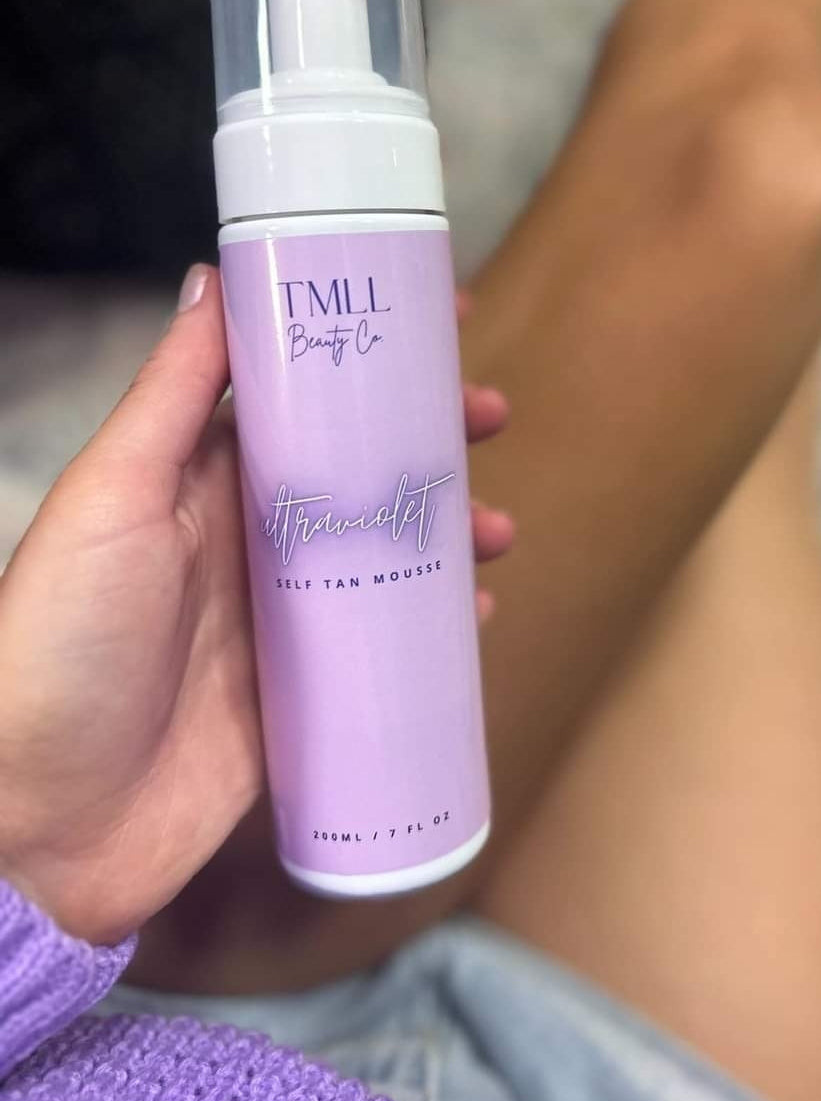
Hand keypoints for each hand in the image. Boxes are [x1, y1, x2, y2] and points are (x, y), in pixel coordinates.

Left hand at [0, 265, 511, 944]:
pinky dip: (436, 626)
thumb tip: (212, 278)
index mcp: (203, 482)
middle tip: (491, 417)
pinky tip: (476, 614)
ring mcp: (281, 621)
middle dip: (427, 437)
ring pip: (385, 552)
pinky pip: (385, 647)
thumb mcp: (113, 498)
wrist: (45, 823)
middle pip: (358, 470)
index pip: (301, 397)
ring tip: (496, 528)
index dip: (366, 356)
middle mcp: (248, 541)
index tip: (438, 319)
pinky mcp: (304, 697)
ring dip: (446, 529)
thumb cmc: (64, 641)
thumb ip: (171, 398)